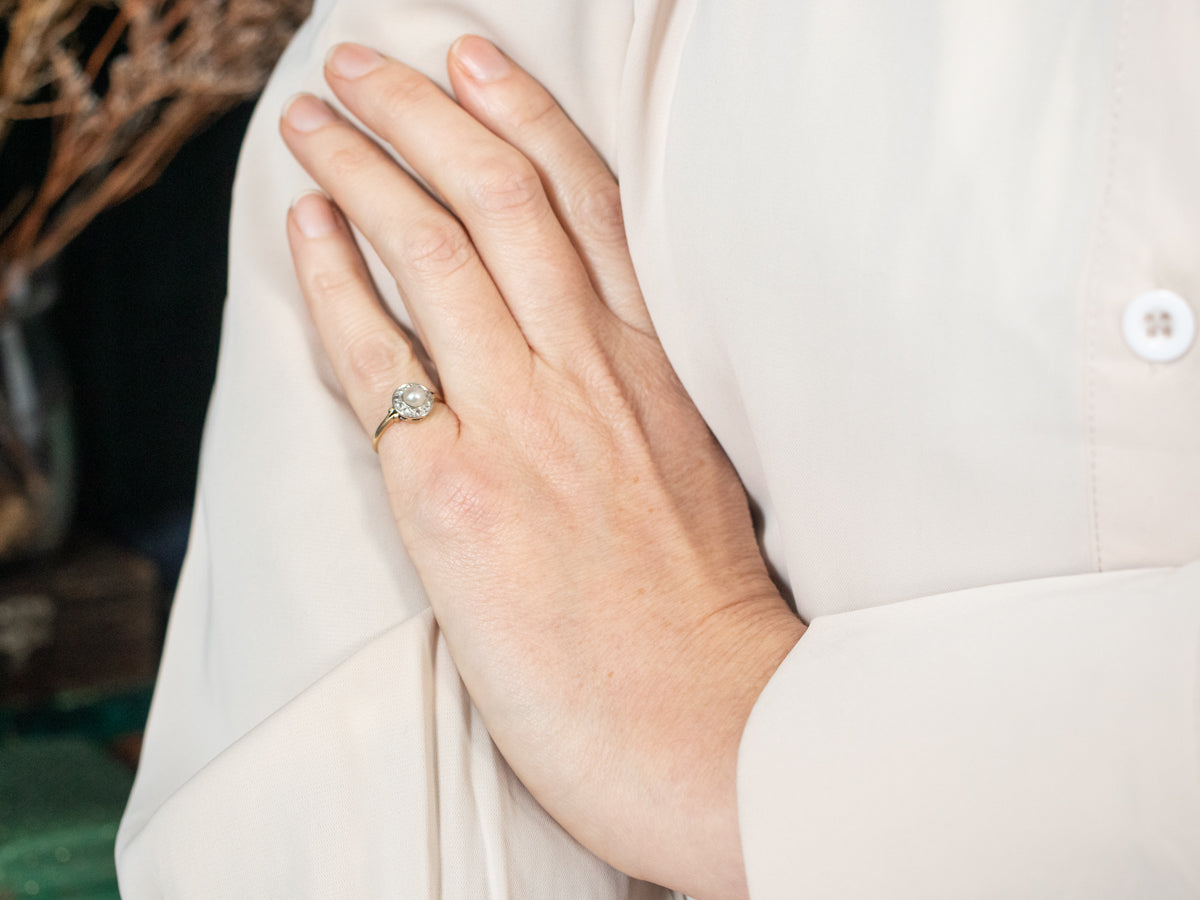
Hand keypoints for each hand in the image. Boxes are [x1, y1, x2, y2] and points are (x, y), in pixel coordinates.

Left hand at [280, 37, 804, 898]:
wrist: (705, 721)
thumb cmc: (701, 613)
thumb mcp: (692, 470)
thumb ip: (635, 398)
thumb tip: (579, 354)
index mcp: (653, 364)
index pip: (586, 201)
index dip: (522, 114)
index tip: (474, 60)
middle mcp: (588, 371)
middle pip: (496, 198)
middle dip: (421, 111)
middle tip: (366, 66)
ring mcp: (521, 421)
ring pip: (433, 248)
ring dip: (362, 166)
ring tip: (314, 120)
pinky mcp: (453, 489)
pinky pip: (375, 354)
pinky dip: (332, 278)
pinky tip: (305, 226)